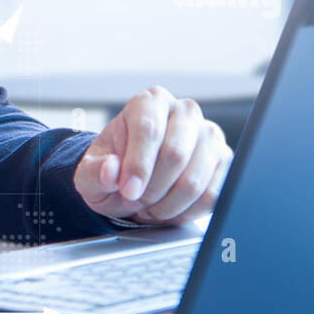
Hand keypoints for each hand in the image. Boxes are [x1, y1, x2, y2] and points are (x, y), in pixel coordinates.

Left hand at [73, 86, 231, 224]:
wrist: (135, 178)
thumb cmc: (114, 169)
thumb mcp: (89, 173)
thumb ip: (95, 172)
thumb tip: (111, 171)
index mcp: (149, 102)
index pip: (148, 130)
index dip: (138, 165)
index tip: (128, 191)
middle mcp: (184, 111)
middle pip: (175, 154)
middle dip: (152, 189)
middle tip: (136, 202)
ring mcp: (209, 135)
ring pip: (195, 179)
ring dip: (168, 204)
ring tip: (149, 207)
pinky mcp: (224, 161)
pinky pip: (212, 195)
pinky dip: (187, 212)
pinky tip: (168, 210)